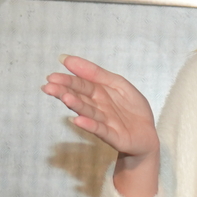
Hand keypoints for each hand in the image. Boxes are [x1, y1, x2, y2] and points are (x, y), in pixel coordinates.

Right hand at [42, 55, 159, 196]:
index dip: (67, 80)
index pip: (81, 84)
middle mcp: (98, 108)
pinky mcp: (113, 136)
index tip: (51, 77)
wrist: (148, 134)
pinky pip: (101, 130)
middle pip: (80, 97)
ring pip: (88, 112)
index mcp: (99, 93)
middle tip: (48, 87)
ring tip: (64, 97)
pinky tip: (78, 120)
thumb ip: (96, 73)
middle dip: (64, 91)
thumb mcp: (118, 84)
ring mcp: (104, 122)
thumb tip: (68, 59)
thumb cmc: (131, 108)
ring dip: (76, 105)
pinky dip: (90, 125)